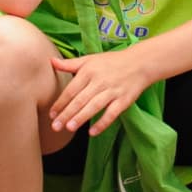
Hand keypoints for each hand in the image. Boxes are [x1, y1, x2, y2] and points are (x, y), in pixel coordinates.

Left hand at [45, 41, 165, 135]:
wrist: (140, 62)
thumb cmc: (112, 62)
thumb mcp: (90, 59)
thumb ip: (70, 64)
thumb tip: (51, 62)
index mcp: (89, 71)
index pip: (71, 90)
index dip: (61, 102)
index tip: (51, 114)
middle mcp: (100, 81)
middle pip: (80, 100)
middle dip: (67, 114)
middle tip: (55, 126)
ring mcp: (112, 91)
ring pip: (94, 106)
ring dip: (81, 118)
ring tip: (69, 128)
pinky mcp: (124, 100)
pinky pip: (112, 114)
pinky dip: (102, 123)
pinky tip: (92, 132)